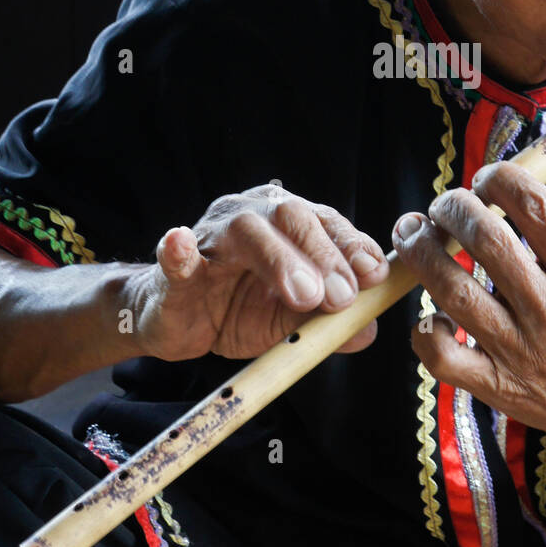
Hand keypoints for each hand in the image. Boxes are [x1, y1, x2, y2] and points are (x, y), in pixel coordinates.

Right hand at [129, 184, 389, 361]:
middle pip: (291, 216)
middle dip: (323, 255)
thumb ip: (325, 322)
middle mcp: (251, 216)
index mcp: (285, 222)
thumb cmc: (238, 308)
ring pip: (246, 230)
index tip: (374, 275)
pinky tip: (180, 244)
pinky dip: (178, 251)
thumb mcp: (289, 319)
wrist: (177, 322)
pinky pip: (174, 255)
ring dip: (278, 259)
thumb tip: (367, 330)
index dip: (352, 245)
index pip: (325, 221)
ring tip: (302, 293)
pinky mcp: (171, 270)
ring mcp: (209, 237)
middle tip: (341, 297)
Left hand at [392, 143, 545, 498]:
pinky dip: (424, 330)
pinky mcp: (498, 388)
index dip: (500, 179)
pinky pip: (444, 358)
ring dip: (423, 254)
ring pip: (454, 293)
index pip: (535, 206)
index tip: (488, 179)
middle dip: (453, 208)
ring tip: (413, 234)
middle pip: (488, 242)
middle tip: (445, 205)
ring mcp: (522, 354)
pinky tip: (429, 310)